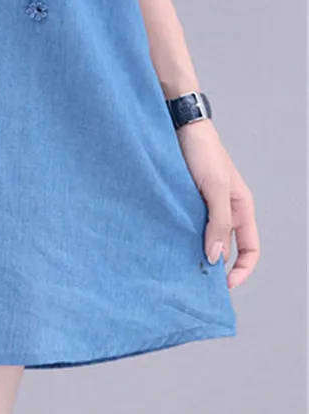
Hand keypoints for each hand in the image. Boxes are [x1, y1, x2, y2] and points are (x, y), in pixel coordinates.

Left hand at [176, 119, 259, 288]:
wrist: (177, 127)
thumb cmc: (202, 152)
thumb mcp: (215, 189)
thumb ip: (218, 222)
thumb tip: (216, 257)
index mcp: (241, 208)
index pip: (250, 249)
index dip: (241, 270)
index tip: (224, 286)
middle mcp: (223, 210)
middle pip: (224, 248)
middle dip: (212, 265)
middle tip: (193, 281)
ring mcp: (201, 206)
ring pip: (200, 238)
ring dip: (191, 253)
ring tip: (175, 267)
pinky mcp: (181, 201)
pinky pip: (182, 226)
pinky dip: (177, 238)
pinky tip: (164, 246)